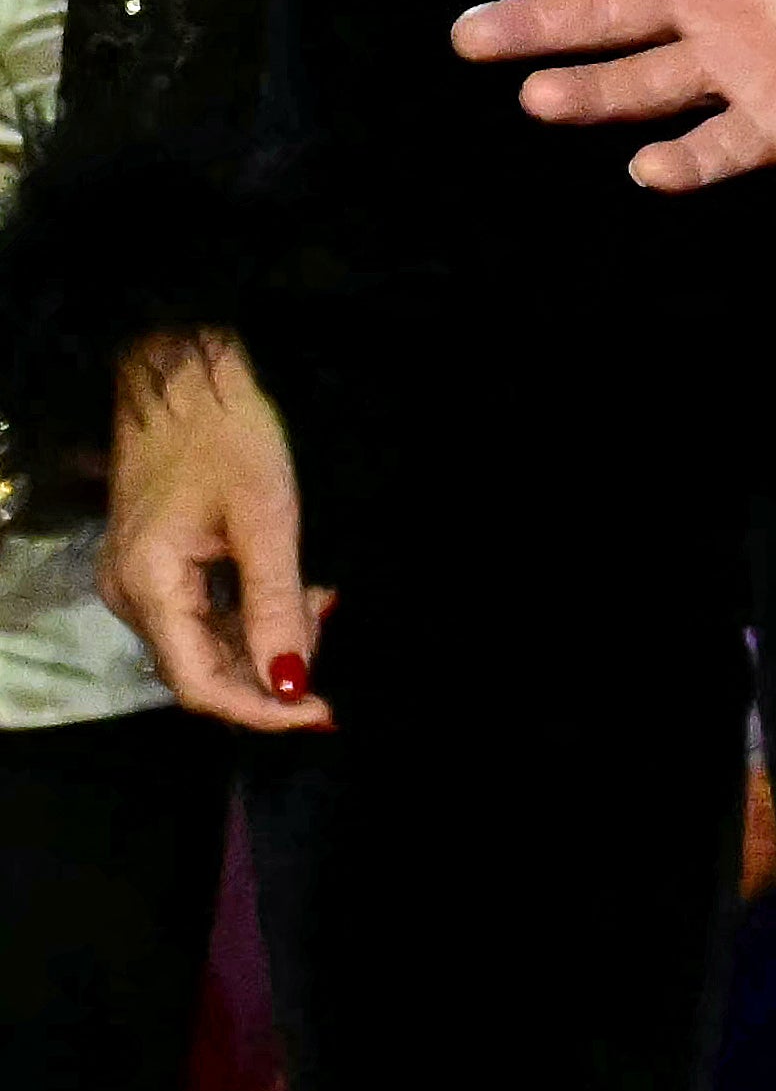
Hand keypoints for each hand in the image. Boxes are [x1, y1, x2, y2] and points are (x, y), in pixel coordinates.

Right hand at [100, 334, 330, 732]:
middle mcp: (130, 595)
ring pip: (205, 642)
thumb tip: (290, 682)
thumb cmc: (228, 435)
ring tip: (321, 603)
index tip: (320, 713)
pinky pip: (201, 612)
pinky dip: (250, 614)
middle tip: (330, 642)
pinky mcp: (155, 564)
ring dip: (265, 640)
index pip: (199, 682)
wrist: (185, 377)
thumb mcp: (266, 518)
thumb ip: (274, 605)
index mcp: (148, 586)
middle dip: (270, 671)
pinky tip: (297, 593)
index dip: (260, 708)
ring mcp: (138, 580)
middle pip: (201, 668)